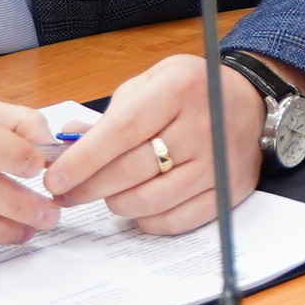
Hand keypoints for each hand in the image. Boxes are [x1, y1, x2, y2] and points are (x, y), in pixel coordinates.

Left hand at [49, 51, 284, 234]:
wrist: (250, 102)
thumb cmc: (191, 91)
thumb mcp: (150, 83)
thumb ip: (109, 115)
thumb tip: (68, 143)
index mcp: (177, 90)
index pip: (120, 133)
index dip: (82, 161)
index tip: (55, 179)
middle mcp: (202, 126)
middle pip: (131, 171)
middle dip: (88, 188)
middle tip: (66, 194)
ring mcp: (218, 162)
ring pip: (149, 201)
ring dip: (116, 203)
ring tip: (106, 194)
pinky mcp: (229, 190)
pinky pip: (176, 220)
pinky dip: (147, 220)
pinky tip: (137, 207)